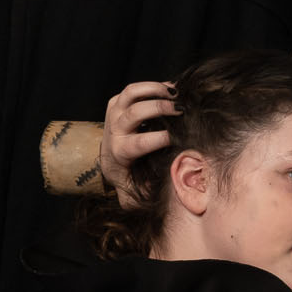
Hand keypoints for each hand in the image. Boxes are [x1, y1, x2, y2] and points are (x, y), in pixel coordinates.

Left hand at [99, 79, 177, 207]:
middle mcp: (113, 131)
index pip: (136, 143)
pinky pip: (133, 89)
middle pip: (133, 114)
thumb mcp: (134, 193)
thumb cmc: (130, 177)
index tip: (176, 138)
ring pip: (131, 94)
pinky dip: (153, 86)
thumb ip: (145, 198)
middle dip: (158, 109)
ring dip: (154, 90)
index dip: (156, 139)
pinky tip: (171, 90)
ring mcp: (113, 114)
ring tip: (176, 94)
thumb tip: (167, 204)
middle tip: (181, 110)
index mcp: (118, 154)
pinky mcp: (116, 102)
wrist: (110, 161)